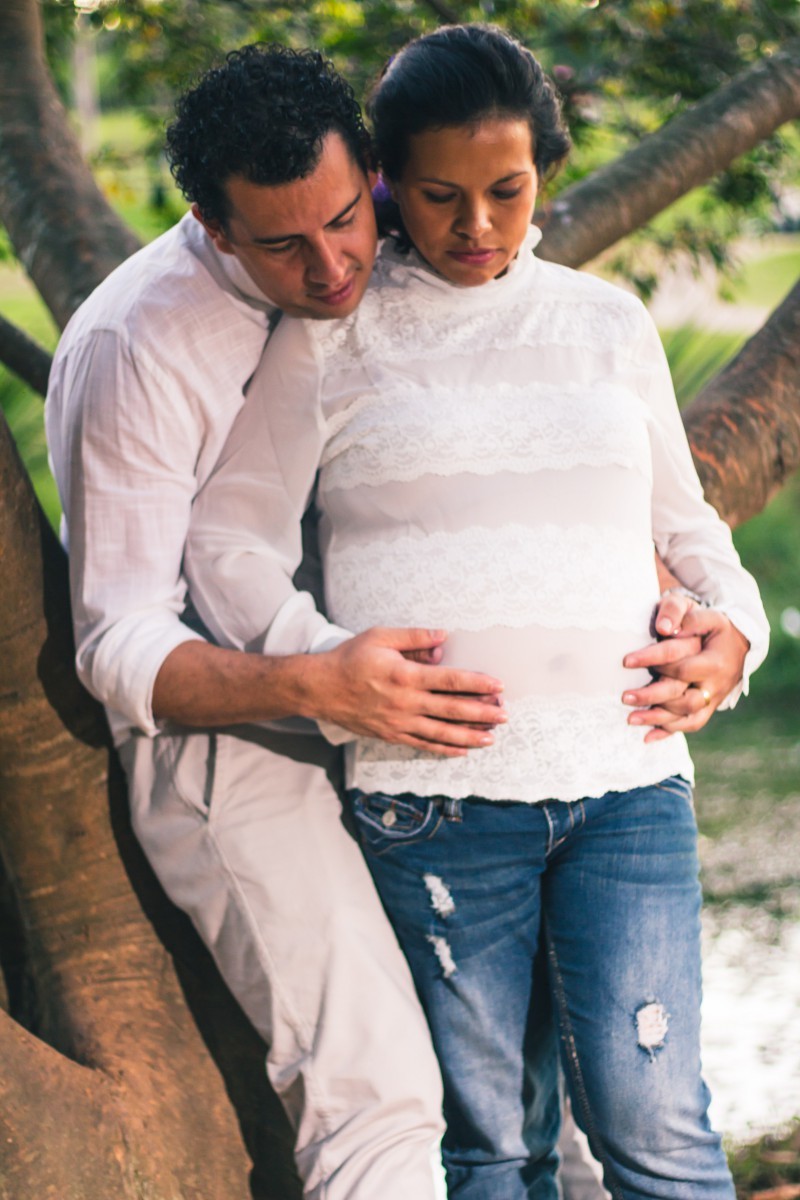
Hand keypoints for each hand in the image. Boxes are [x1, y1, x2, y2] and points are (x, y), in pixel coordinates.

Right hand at [310, 627, 505, 755]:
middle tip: (505, 714)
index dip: (477, 684)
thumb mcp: (380, 637)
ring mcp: (398, 722)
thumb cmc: (350, 658)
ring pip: (441, 733)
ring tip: (491, 738)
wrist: (319, 688)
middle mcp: (405, 702)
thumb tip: (444, 637)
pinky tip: (462, 750)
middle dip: (482, 713)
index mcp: (405, 675)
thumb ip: (414, 637)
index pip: (450, 681)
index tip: (498, 686)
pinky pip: (423, 744)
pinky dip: (444, 749)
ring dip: (469, 736)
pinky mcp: (391, 734)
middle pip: (452, 710)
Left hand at [622, 605, 748, 740]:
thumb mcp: (698, 611)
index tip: (626, 661)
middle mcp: (715, 683)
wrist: (738, 641)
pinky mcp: (709, 707)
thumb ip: (679, 612)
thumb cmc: (710, 624)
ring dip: (657, 718)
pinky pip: (691, 724)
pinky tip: (647, 737)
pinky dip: (669, 732)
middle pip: (684, 697)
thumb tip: (663, 628)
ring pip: (687, 715)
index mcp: (713, 660)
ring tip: (629, 718)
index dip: (653, 661)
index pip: (681, 665)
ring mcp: (713, 698)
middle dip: (652, 697)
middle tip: (624, 696)